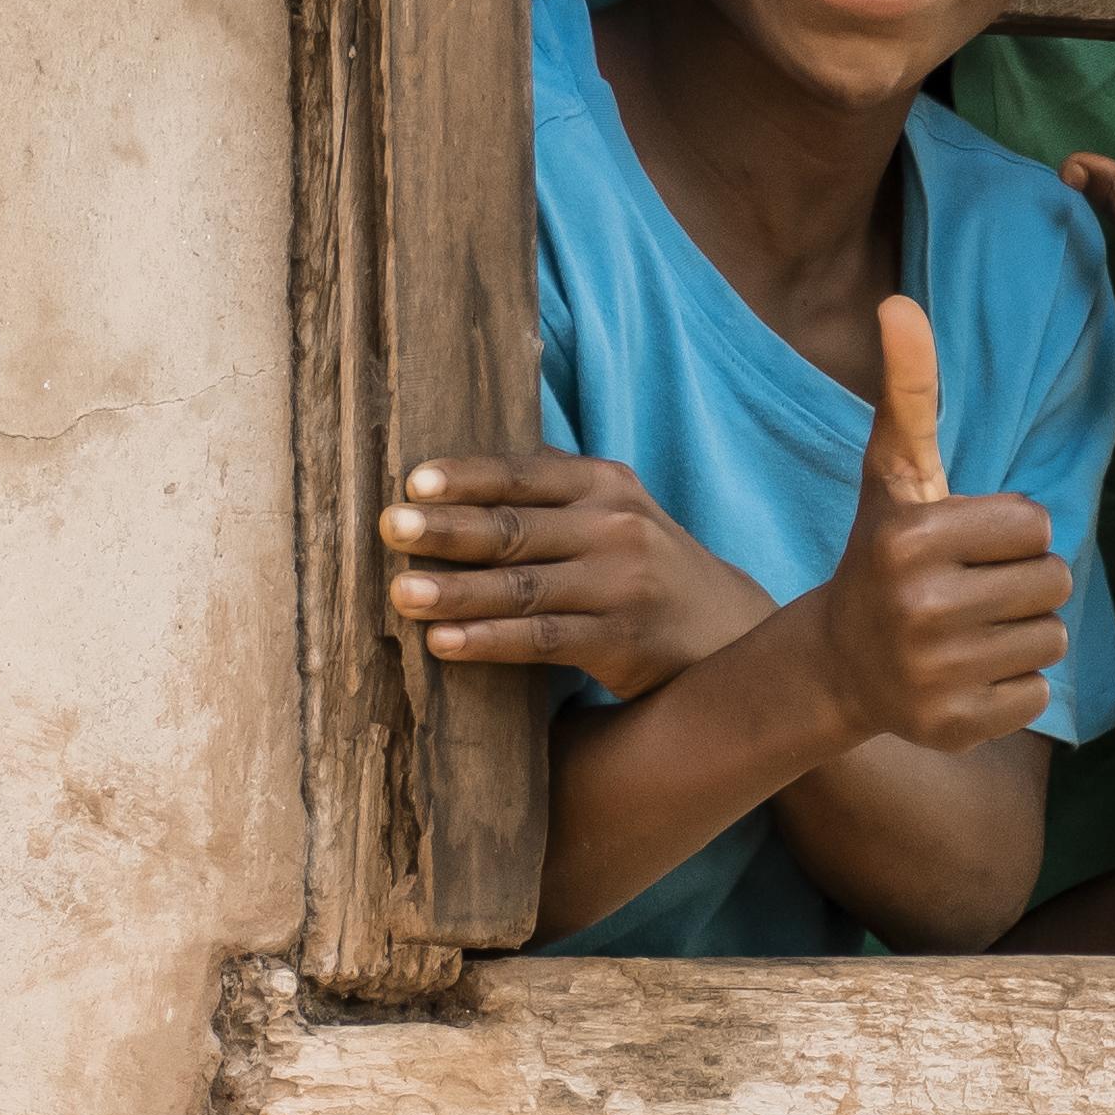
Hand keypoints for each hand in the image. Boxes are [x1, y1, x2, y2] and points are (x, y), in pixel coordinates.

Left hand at [385, 450, 776, 698]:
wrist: (725, 626)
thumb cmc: (642, 563)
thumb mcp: (614, 510)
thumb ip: (550, 489)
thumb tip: (454, 470)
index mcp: (605, 484)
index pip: (524, 473)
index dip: (467, 476)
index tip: (412, 481)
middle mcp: (616, 526)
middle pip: (516, 526)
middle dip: (447, 529)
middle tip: (389, 528)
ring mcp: (622, 585)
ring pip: (523, 586)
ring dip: (456, 591)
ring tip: (400, 594)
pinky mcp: (622, 642)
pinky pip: (543, 640)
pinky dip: (490, 641)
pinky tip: (443, 644)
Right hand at [809, 296, 1075, 751]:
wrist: (838, 663)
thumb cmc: (884, 555)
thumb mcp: (895, 474)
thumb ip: (909, 389)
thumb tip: (899, 302)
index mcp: (911, 540)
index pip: (1037, 526)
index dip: (1011, 534)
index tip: (964, 547)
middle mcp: (919, 609)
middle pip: (1053, 583)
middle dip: (1022, 584)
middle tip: (968, 593)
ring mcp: (934, 674)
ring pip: (1051, 639)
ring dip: (1022, 634)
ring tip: (968, 632)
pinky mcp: (953, 727)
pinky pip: (1038, 694)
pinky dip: (1013, 687)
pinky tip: (965, 676)